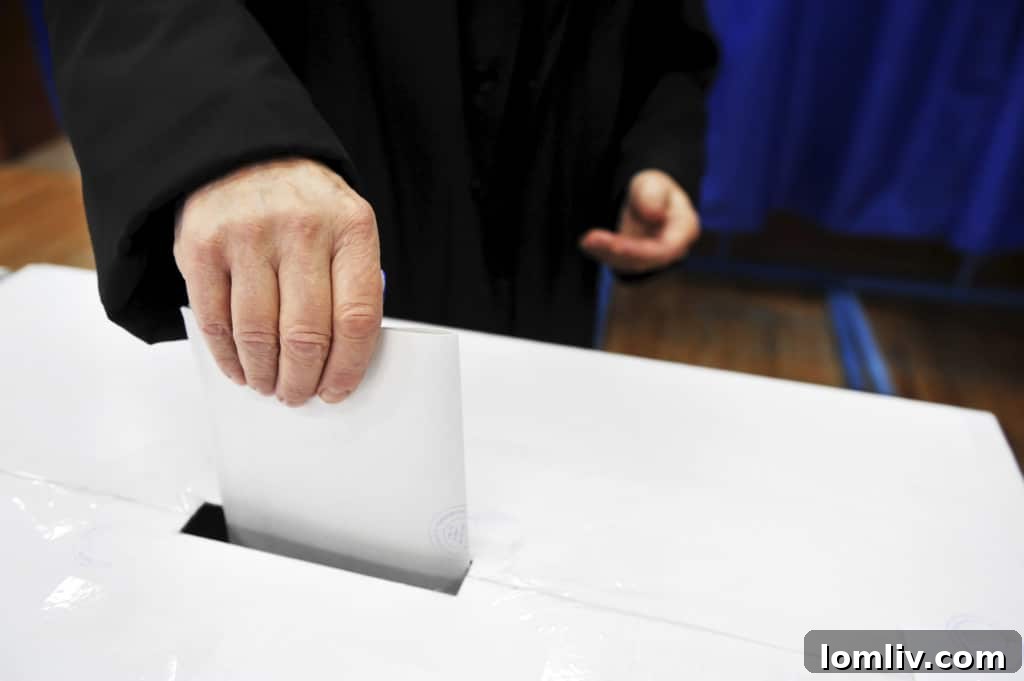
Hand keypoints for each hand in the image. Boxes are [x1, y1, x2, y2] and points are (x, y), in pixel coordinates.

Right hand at [173, 157, 381, 405]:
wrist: (243, 151)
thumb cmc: (304, 205)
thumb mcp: (345, 227)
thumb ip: (349, 282)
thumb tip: (342, 360)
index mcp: (351, 227)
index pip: (357, 318)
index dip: (347, 367)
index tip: (337, 390)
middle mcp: (301, 228)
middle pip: (307, 334)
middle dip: (302, 380)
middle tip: (298, 394)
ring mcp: (248, 236)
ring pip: (258, 334)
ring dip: (265, 374)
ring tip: (270, 385)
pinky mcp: (202, 246)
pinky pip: (216, 321)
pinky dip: (228, 357)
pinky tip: (241, 368)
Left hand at [579, 169, 698, 272]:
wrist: (647, 195)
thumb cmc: (654, 188)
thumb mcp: (653, 182)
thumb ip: (653, 195)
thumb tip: (654, 215)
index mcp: (684, 229)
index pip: (665, 249)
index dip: (639, 251)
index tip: (616, 245)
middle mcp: (671, 249)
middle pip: (644, 259)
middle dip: (617, 252)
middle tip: (590, 240)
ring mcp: (652, 257)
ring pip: (629, 263)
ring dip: (605, 254)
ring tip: (586, 241)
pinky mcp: (634, 258)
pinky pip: (617, 260)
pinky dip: (601, 253)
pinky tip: (586, 244)